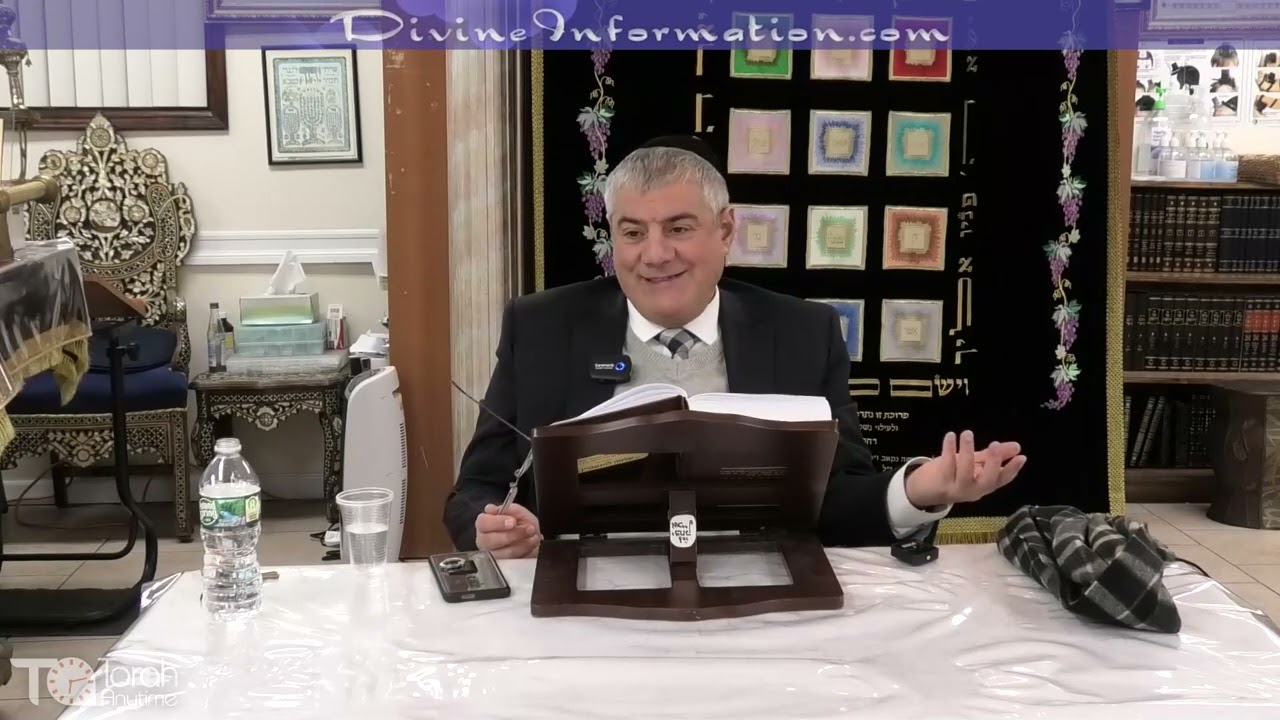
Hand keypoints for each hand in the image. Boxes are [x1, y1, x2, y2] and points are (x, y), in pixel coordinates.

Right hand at [474, 503, 541, 558]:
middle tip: (527, 529)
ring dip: (520, 543)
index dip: (497, 522)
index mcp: (484, 523)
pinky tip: (531, 543)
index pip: (482, 522)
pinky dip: (524, 551)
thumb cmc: (521, 525)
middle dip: (511, 535)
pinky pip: (510, 561)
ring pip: (501, 553)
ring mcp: (491, 554)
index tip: (513, 521)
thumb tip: (508, 508)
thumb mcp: (520, 513)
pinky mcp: (501, 565)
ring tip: (532, 535)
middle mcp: (484, 540)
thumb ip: (513, 509)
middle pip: (488, 540)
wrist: (530, 539)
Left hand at [905, 430, 1025, 508]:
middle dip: (993, 462)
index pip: (1002, 479)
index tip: (1021, 457)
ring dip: (967, 452)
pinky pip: (946, 466)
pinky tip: (950, 436)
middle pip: (987, 480)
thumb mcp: (977, 465)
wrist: (928, 489)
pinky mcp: (942, 483)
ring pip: (965, 472)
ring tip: (967, 434)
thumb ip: (996, 456)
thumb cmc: (957, 473)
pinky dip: (948, 450)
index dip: (1013, 469)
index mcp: (985, 485)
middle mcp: (974, 490)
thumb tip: (1017, 446)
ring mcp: (958, 488)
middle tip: (995, 445)